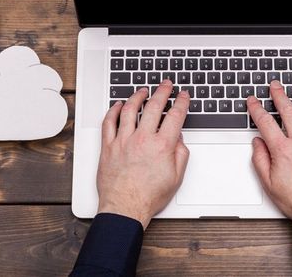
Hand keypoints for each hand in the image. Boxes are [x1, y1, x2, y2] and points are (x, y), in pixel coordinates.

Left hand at [96, 80, 190, 228]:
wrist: (125, 207)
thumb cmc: (148, 196)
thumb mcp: (176, 177)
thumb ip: (180, 154)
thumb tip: (178, 139)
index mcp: (162, 146)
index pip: (175, 116)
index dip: (181, 102)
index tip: (183, 96)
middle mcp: (142, 139)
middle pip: (154, 106)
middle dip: (162, 91)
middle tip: (166, 84)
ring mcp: (123, 141)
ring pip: (130, 109)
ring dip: (138, 96)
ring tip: (143, 90)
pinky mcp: (108, 146)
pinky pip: (109, 122)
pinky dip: (113, 110)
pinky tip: (118, 105)